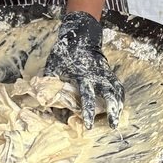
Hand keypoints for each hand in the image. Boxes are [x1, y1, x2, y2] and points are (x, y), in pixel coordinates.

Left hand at [43, 11, 123, 128]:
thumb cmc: (64, 54)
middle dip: (111, 111)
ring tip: (117, 119)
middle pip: (108, 95)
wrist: (80, 37)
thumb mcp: (53, 67)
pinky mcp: (109, 72)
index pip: (87, 98)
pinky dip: (120, 96)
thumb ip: (49, 83)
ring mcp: (105, 74)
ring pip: (116, 91)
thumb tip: (42, 100)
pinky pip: (118, 85)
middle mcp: (97, 76)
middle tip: (112, 125)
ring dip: (118, 105)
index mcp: (83, 77)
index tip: (89, 125)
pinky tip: (119, 106)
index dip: (88, 112)